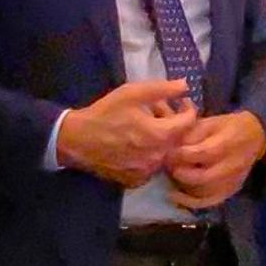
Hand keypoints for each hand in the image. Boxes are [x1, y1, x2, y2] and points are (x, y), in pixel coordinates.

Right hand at [57, 80, 198, 187]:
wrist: (76, 140)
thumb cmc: (105, 113)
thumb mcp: (132, 93)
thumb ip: (162, 89)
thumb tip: (186, 85)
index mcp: (160, 135)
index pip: (189, 122)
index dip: (188, 109)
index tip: (181, 101)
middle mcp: (158, 157)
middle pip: (179, 139)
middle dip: (174, 123)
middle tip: (160, 112)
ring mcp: (147, 171)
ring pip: (166, 154)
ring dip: (163, 140)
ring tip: (148, 127)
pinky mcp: (136, 180)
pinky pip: (153, 166)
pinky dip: (151, 154)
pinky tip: (138, 143)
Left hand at [165, 111, 265, 210]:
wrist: (254, 137)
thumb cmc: (227, 127)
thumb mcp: (210, 122)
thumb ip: (192, 134)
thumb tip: (172, 148)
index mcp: (229, 143)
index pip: (203, 153)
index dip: (181, 155)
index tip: (167, 152)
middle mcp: (233, 165)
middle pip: (203, 177)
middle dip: (180, 173)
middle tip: (167, 166)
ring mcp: (233, 181)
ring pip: (204, 191)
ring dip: (183, 187)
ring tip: (171, 177)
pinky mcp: (231, 190)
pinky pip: (209, 201)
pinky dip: (191, 202)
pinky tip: (176, 196)